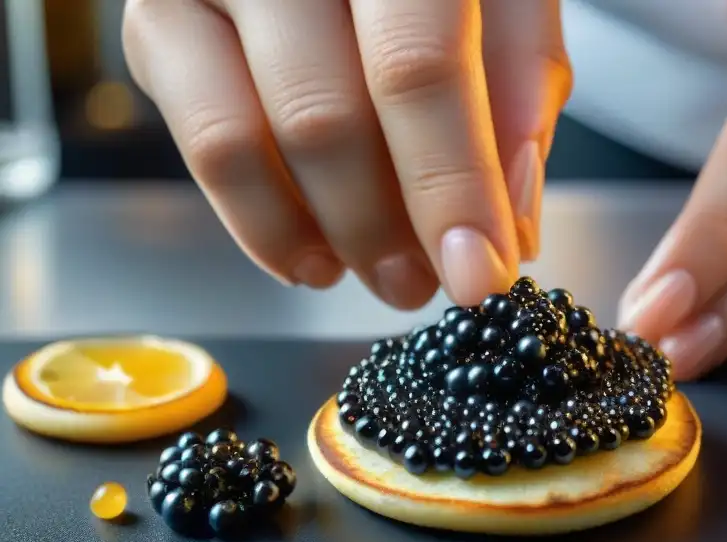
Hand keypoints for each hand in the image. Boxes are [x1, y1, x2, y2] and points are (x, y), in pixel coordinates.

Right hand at [123, 0, 571, 305]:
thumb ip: (520, 88)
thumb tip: (507, 224)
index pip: (416, 65)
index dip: (450, 186)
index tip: (479, 274)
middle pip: (326, 117)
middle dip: (388, 230)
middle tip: (429, 280)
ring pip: (250, 142)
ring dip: (329, 237)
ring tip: (384, 272)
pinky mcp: (157, 25)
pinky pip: (205, 148)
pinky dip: (265, 226)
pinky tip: (318, 252)